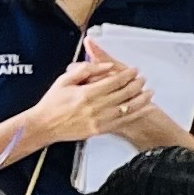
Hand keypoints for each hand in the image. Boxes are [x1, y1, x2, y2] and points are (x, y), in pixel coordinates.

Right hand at [30, 51, 150, 149]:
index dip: (128, 74)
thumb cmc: (52, 102)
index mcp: (87, 93)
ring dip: (141, 98)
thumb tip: (106, 65)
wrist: (44, 125)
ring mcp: (100, 119)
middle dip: (137, 84)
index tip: (134, 70)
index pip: (115, 81)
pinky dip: (137, 113)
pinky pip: (123, 120)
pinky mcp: (100, 129)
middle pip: (125, 93)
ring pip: (128, 107)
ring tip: (149, 91)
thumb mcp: (64, 80)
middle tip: (143, 78)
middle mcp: (96, 106)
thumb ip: (86, 70)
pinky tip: (145, 108)